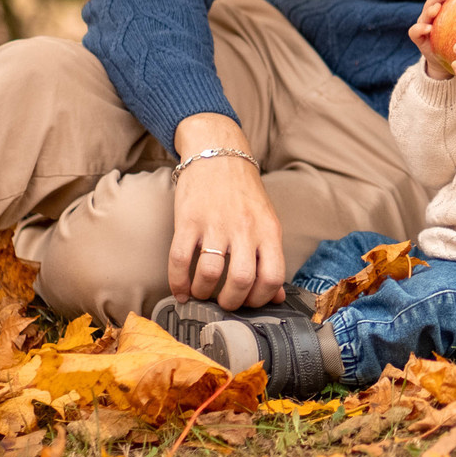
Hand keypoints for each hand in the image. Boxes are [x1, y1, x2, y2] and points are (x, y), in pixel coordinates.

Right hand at [169, 113, 285, 308]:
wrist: (218, 153)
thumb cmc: (244, 193)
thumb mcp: (267, 222)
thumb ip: (271, 257)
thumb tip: (278, 296)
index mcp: (268, 231)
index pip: (273, 276)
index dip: (262, 299)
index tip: (250, 303)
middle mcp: (244, 229)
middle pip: (241, 280)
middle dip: (230, 302)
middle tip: (224, 303)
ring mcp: (215, 224)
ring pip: (209, 273)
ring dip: (202, 293)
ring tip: (200, 293)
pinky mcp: (188, 220)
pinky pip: (180, 260)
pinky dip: (177, 282)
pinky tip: (180, 290)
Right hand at [408, 0, 455, 75]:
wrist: (447, 64)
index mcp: (441, 15)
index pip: (440, 0)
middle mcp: (430, 19)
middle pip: (430, 4)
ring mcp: (422, 29)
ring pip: (422, 15)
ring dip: (429, 11)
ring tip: (436, 10)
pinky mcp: (418, 40)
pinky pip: (414, 32)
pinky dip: (420, 28)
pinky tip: (428, 29)